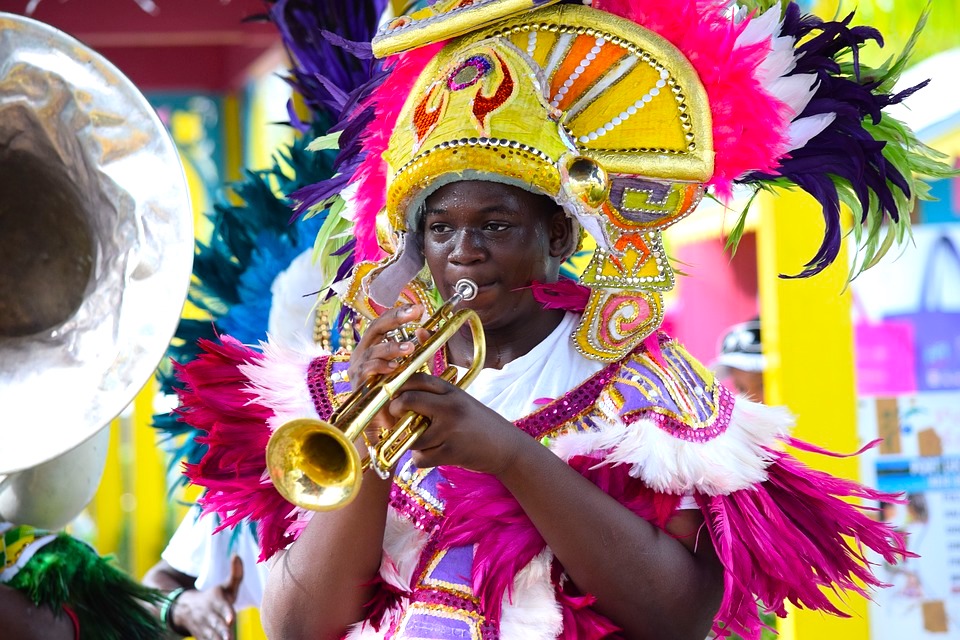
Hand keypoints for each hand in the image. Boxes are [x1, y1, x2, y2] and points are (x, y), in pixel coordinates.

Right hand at [171, 555, 242, 639]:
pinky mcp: (202, 637)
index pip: (221, 606)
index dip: (226, 612)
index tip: (231, 619)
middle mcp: (208, 614)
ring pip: (210, 636)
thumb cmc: (215, 598)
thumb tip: (236, 554)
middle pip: (216, 624)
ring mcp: (204, 627)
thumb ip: (235, 574)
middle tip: (229, 637)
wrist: (186, 609)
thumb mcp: (225, 586)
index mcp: (215, 600)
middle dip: (222, 631)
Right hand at [346, 304, 428, 442]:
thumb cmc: (397, 393)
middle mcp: (363, 353)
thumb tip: (425, 330)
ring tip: (410, 348)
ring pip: (372, 349)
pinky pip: (368, 370)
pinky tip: (395, 368)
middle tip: (413, 314)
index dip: (398, 313)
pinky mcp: (357, 384)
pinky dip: (382, 367)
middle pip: (375, 328)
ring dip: (392, 347)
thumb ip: (420, 351)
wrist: (385, 423)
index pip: (384, 323)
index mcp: (374, 346)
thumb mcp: (413, 369)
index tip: (418, 309)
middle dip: (394, 319)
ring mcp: (358, 368)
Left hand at [388, 373, 525, 474]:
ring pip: (411, 437)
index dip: (399, 386)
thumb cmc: (479, 425)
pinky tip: (433, 455)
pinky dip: (421, 459)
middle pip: (407, 401)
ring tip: (426, 442)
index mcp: (452, 391)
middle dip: (395, 411)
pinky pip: (420, 458)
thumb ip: (436, 396)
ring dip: (412, 443)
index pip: (417, 379)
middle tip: (397, 418)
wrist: (506, 447)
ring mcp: (450, 429)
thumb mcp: (461, 402)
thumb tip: (402, 393)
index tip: (395, 396)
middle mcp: (450, 406)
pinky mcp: (451, 452)